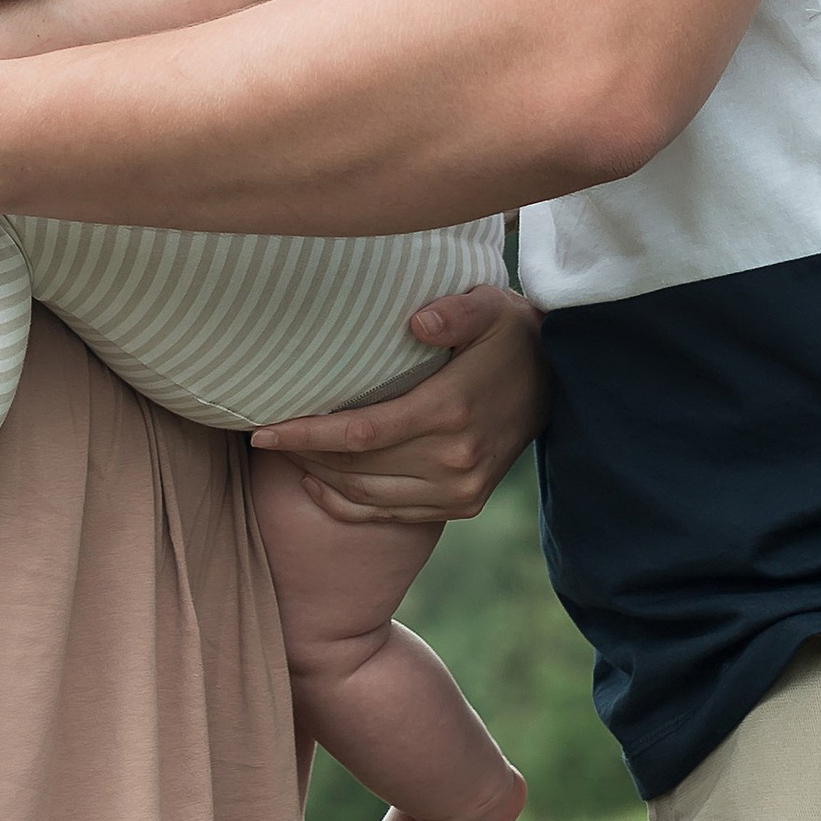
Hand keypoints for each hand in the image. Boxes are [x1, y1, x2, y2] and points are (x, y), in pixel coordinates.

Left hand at [252, 283, 543, 524]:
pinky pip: (395, 514)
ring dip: (322, 479)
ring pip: (371, 497)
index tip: (264, 429)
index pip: (362, 433)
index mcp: (451, 410)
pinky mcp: (464, 502)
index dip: (308, 433)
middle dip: (305, 454)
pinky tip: (321, 483)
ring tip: (287, 454)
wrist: (557, 379)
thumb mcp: (489, 306)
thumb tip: (418, 322)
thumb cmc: (509, 333)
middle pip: (358, 469)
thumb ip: (455, 311)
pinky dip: (351, 505)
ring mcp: (461, 489)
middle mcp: (455, 460)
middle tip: (263, 436)